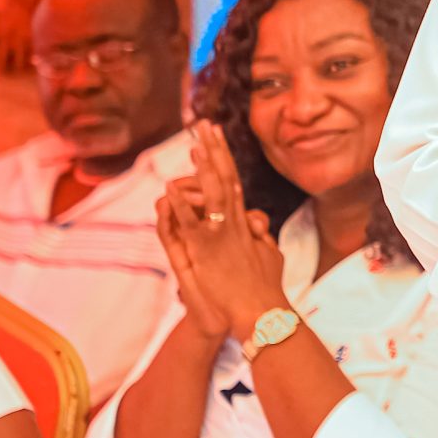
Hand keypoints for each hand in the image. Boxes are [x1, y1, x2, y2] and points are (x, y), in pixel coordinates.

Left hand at [0, 5, 34, 78]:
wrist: (20, 2)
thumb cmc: (2, 14)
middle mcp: (4, 38)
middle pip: (1, 65)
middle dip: (1, 75)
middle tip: (1, 78)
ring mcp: (18, 39)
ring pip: (17, 65)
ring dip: (16, 72)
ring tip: (16, 73)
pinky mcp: (29, 39)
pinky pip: (29, 57)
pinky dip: (29, 64)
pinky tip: (29, 66)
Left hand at [169, 121, 289, 341]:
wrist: (262, 313)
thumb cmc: (266, 291)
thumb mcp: (268, 257)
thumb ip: (262, 238)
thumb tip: (261, 226)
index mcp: (245, 224)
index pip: (234, 182)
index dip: (224, 158)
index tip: (215, 137)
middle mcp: (235, 223)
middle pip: (225, 178)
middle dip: (215, 150)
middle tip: (205, 124)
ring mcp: (222, 236)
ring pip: (213, 195)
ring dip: (203, 168)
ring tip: (194, 144)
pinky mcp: (208, 254)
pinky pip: (191, 226)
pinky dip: (181, 208)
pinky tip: (169, 191)